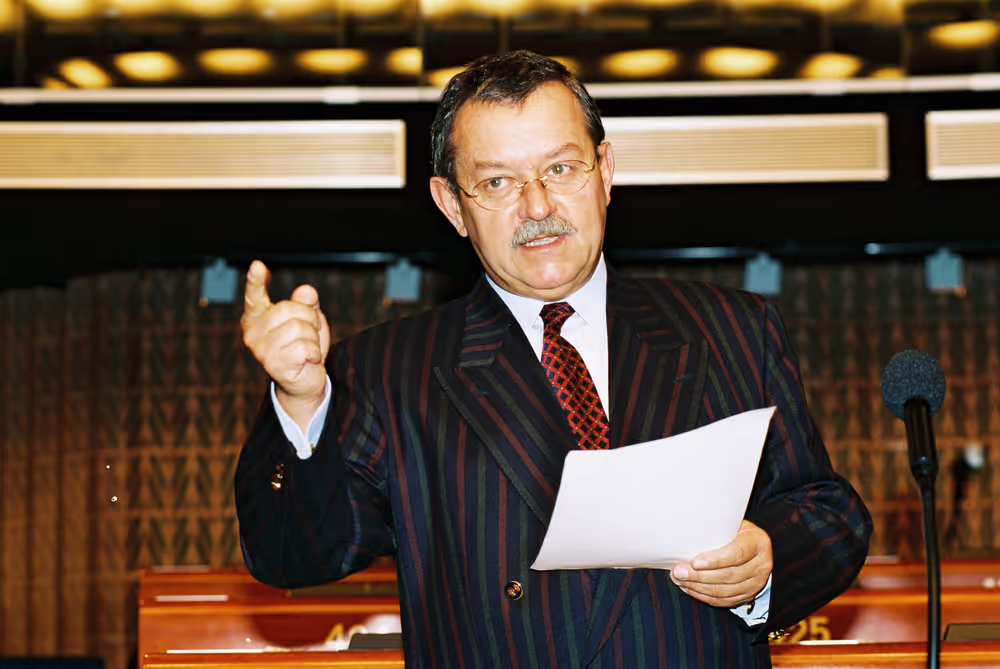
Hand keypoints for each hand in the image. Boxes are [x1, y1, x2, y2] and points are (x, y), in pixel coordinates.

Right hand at [241, 261, 330, 423]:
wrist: (305, 381)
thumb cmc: (303, 347)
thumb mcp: (308, 320)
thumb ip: (307, 303)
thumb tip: (307, 291)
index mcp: (257, 317)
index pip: (254, 296)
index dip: (255, 281)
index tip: (258, 266)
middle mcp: (253, 332)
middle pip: (290, 308)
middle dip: (308, 319)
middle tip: (307, 335)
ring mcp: (261, 350)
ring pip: (300, 328)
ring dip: (312, 339)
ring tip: (306, 349)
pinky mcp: (273, 365)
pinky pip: (305, 348)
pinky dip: (313, 354)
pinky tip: (306, 361)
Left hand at [669, 519, 772, 607]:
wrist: (755, 546)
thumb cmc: (738, 532)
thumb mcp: (732, 524)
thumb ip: (715, 528)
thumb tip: (685, 532)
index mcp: (757, 543)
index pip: (737, 553)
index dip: (715, 560)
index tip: (694, 562)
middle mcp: (761, 564)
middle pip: (728, 575)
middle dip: (699, 576)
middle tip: (679, 572)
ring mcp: (756, 582)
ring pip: (724, 591)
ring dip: (698, 587)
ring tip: (680, 580)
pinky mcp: (748, 595)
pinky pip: (724, 600)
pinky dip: (704, 596)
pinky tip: (690, 588)